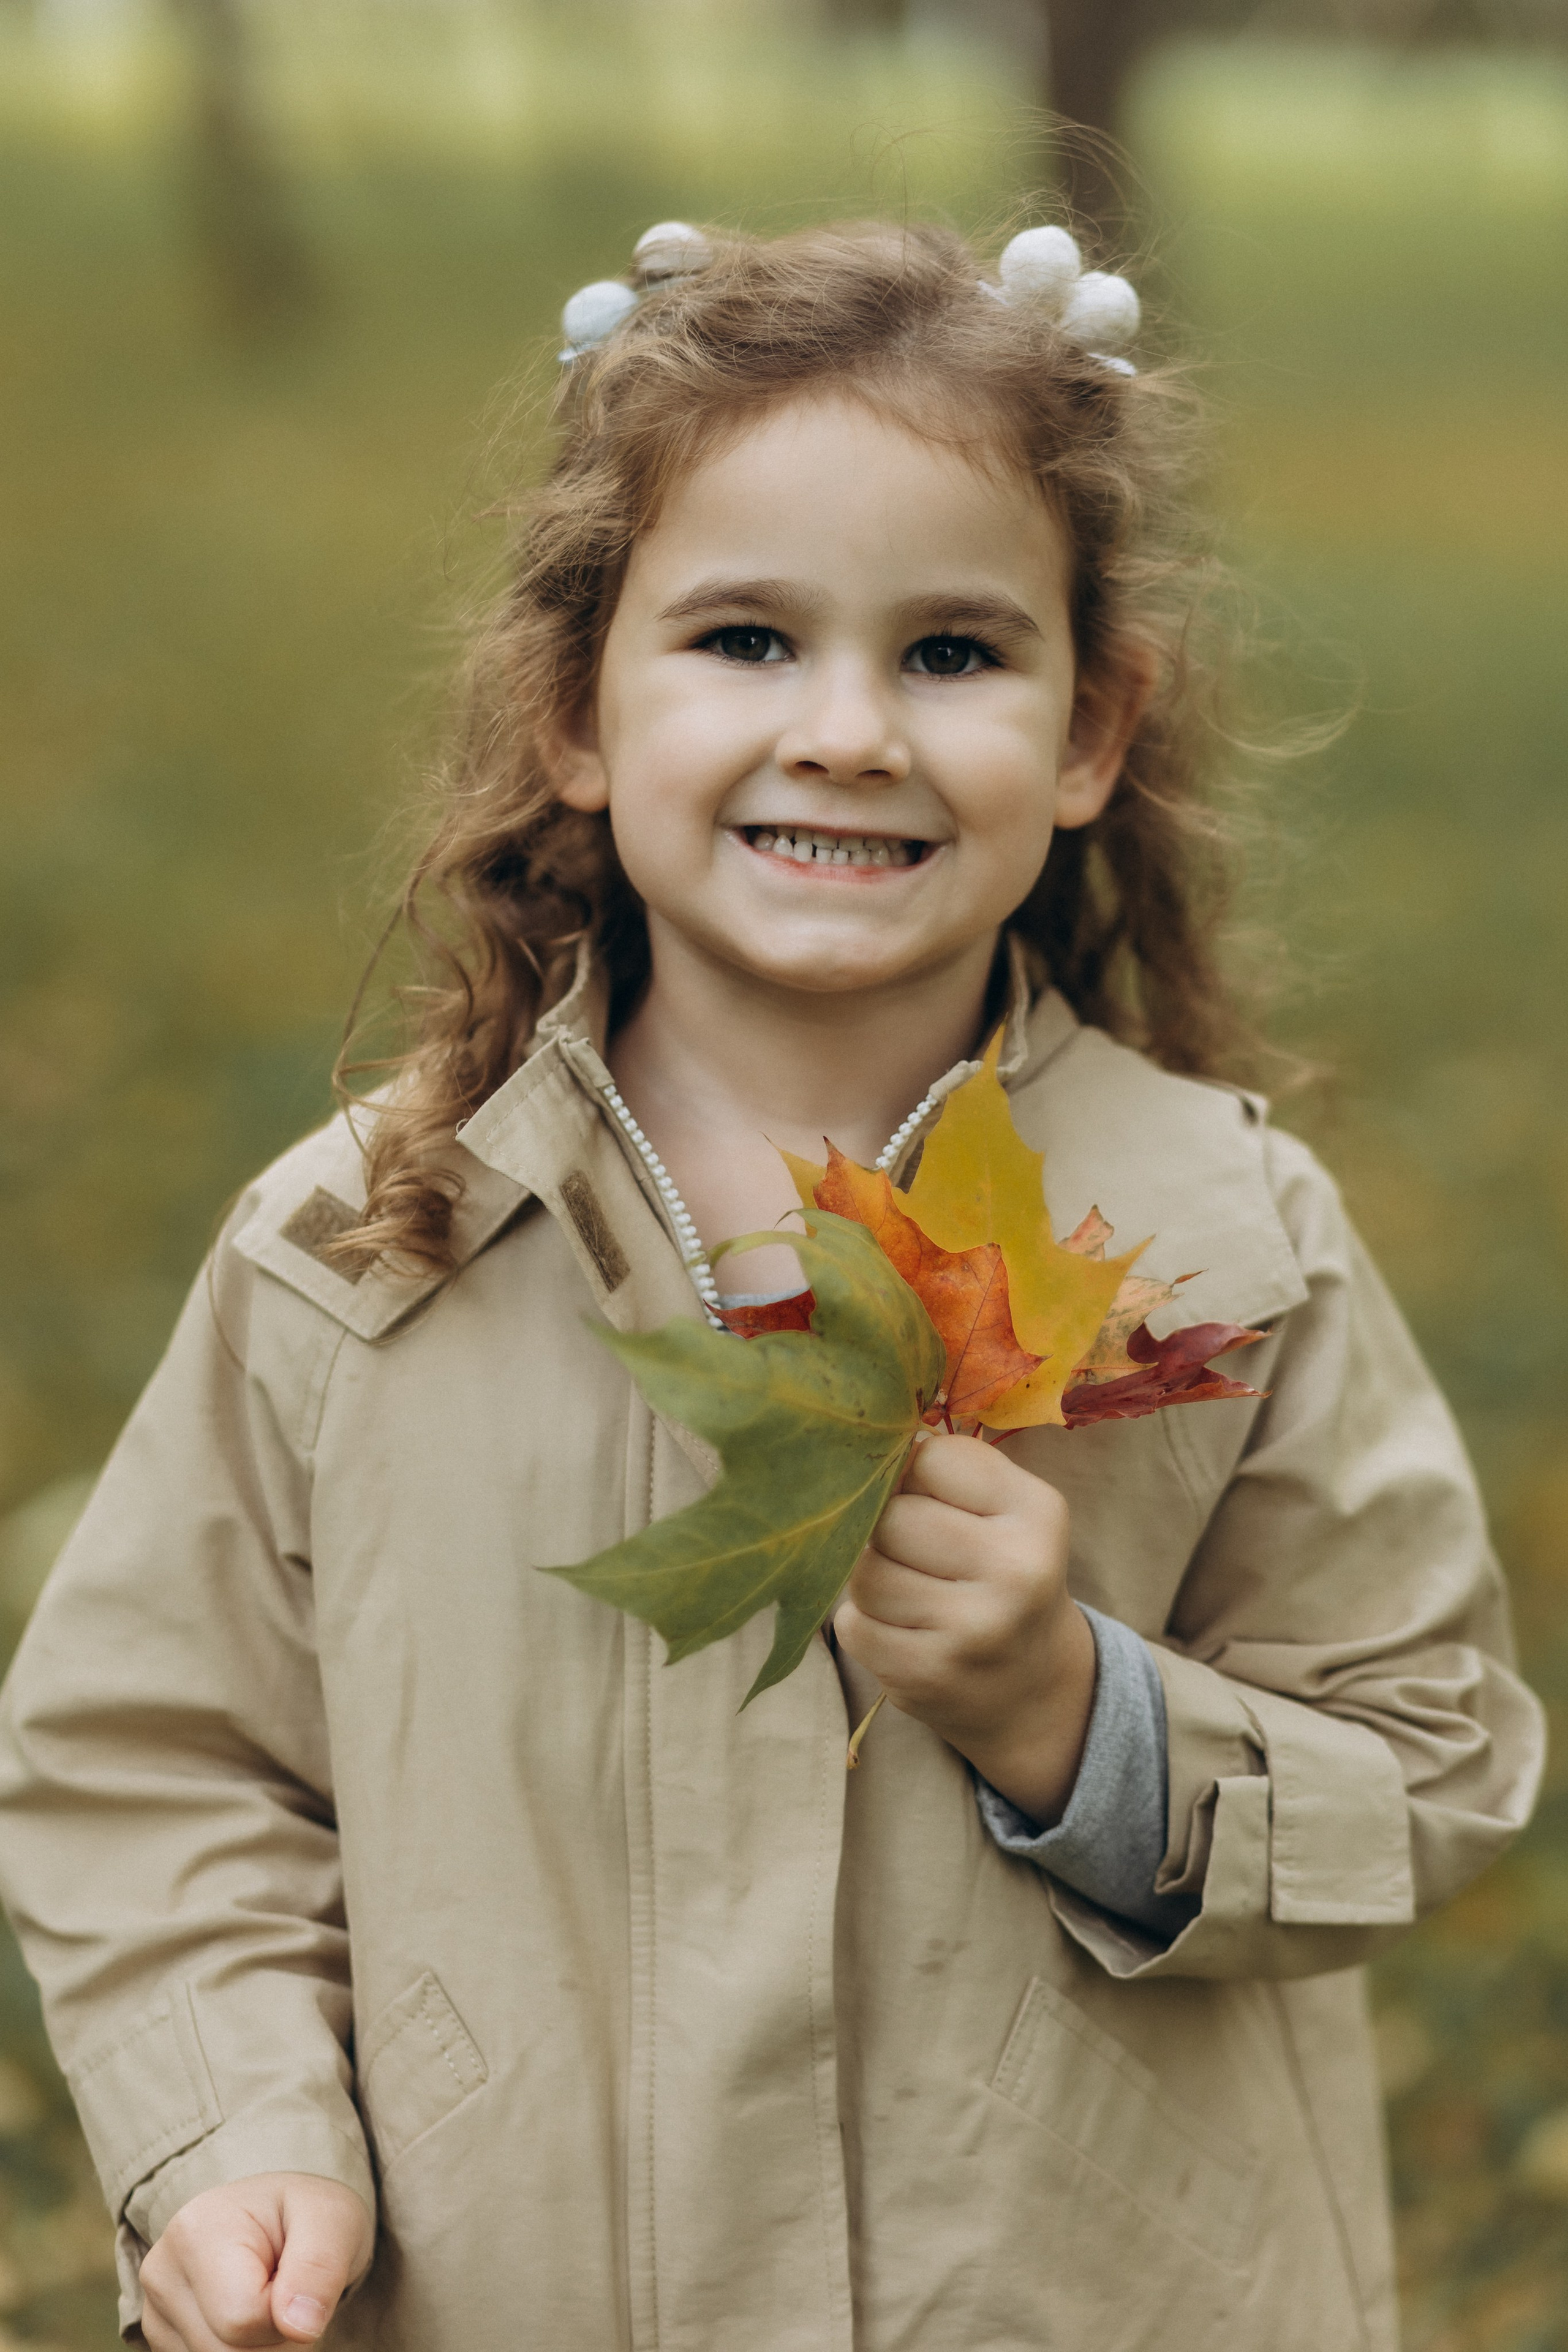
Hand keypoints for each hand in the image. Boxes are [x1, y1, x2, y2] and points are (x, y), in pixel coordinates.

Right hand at [139, 2172, 372, 2350]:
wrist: (279, 2220)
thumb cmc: (306, 2215)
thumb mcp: (331, 2218)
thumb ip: (320, 2266)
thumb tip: (300, 2326)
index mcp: (195, 2231)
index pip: (241, 2318)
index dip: (286, 2315)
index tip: (298, 2276)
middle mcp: (161, 2273)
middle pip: (227, 2351)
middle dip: (275, 2337)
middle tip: (288, 2290)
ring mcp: (155, 2311)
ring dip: (263, 2348)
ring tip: (271, 2300)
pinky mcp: (161, 2340)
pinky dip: (244, 2351)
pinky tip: (250, 2318)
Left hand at [834, 1432, 1096, 1824]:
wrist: (1034, 1689)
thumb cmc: (1004, 1575)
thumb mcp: (1009, 1510)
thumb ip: (949, 1468)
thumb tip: (871, 1444)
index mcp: (1037, 1513)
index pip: (933, 1458)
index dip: (915, 1474)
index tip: (931, 1498)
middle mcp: (1015, 1571)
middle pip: (891, 1516)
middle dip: (889, 1529)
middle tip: (919, 1553)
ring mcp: (972, 1630)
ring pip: (865, 1572)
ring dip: (873, 1579)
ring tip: (913, 1594)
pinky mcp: (928, 1675)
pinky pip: (853, 1625)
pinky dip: (866, 1624)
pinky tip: (905, 1632)